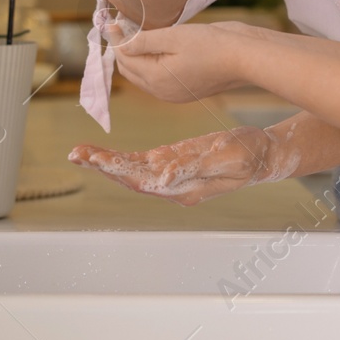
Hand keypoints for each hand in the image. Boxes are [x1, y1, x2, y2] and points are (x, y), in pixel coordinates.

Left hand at [67, 126, 294, 205]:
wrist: (263, 155)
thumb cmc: (250, 155)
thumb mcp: (227, 157)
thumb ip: (194, 168)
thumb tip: (163, 176)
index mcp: (185, 187)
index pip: (143, 180)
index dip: (117, 169)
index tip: (96, 159)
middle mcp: (173, 185)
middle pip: (130, 176)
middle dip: (101, 165)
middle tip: (75, 153)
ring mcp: (171, 174)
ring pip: (131, 169)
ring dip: (105, 161)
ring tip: (79, 152)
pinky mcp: (172, 161)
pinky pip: (140, 161)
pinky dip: (120, 156)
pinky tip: (102, 153)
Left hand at [112, 22, 249, 101]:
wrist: (245, 58)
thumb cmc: (211, 45)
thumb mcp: (173, 37)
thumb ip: (141, 40)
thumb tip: (114, 37)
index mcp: (156, 79)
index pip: (124, 59)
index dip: (118, 39)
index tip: (115, 19)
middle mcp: (162, 92)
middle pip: (131, 70)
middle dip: (125, 50)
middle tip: (126, 25)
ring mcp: (174, 94)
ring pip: (144, 75)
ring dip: (138, 56)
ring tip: (141, 33)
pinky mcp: (186, 90)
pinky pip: (159, 78)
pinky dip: (153, 63)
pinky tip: (161, 46)